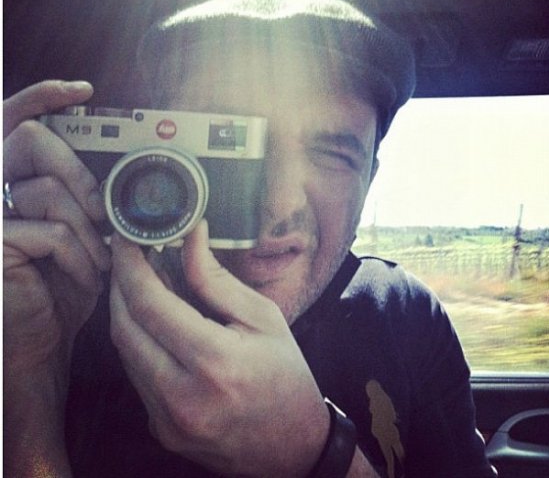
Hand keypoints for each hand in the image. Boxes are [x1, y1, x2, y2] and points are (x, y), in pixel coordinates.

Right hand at [3, 81, 109, 373]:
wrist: (41, 337)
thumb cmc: (62, 282)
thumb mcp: (81, 233)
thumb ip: (85, 199)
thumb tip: (118, 176)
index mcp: (12, 180)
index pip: (13, 119)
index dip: (41, 97)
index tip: (81, 91)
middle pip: (31, 141)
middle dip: (79, 175)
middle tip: (101, 212)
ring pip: (48, 190)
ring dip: (88, 227)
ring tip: (101, 257)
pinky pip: (49, 232)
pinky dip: (80, 255)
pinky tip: (87, 274)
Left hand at [110, 221, 329, 476]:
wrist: (293, 446)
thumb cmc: (286, 375)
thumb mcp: (263, 318)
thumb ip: (216, 280)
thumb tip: (189, 238)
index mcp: (215, 363)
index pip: (151, 305)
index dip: (131, 266)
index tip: (127, 238)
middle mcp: (182, 397)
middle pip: (125, 328)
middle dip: (120, 284)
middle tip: (129, 255)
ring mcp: (167, 420)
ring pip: (126, 352)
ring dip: (126, 311)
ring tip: (143, 282)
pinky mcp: (161, 430)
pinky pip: (137, 375)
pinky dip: (139, 340)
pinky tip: (155, 321)